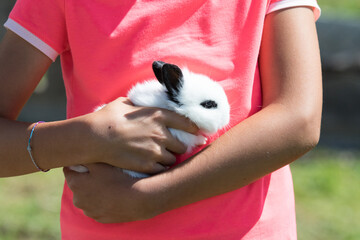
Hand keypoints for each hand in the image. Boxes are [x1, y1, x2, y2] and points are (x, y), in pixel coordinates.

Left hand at [63, 163, 160, 222]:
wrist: (138, 198)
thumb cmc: (118, 178)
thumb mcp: (101, 163)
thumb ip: (85, 158)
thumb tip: (77, 154)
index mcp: (75, 184)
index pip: (69, 170)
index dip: (78, 165)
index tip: (88, 162)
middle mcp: (78, 200)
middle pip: (78, 185)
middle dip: (85, 179)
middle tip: (101, 173)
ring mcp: (89, 211)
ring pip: (88, 198)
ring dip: (94, 192)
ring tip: (109, 184)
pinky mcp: (100, 218)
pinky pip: (98, 207)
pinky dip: (103, 202)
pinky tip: (113, 195)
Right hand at [84, 97, 198, 173]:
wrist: (96, 137)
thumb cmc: (108, 117)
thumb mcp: (127, 103)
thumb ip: (141, 105)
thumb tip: (142, 104)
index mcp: (159, 115)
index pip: (187, 123)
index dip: (194, 129)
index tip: (198, 132)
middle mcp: (161, 134)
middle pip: (181, 145)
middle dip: (177, 147)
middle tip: (170, 148)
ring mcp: (155, 151)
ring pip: (172, 159)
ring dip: (167, 159)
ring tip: (157, 157)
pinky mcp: (147, 165)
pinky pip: (161, 170)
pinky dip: (158, 168)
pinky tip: (150, 165)